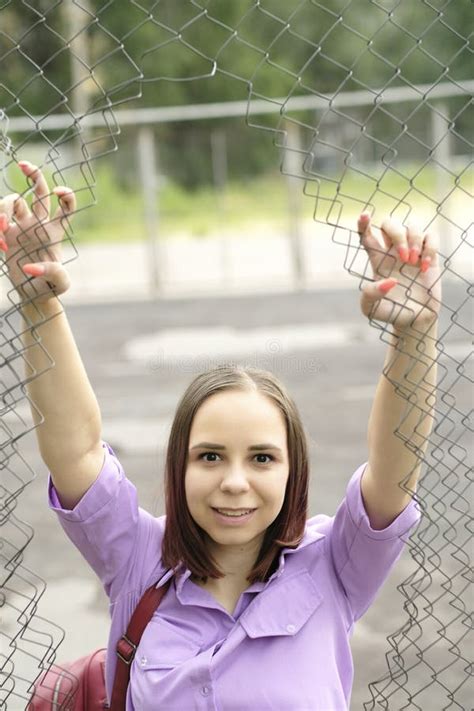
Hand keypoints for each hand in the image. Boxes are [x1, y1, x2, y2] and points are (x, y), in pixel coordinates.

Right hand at [0, 161, 75, 304]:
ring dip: (3, 210)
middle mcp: (39, 224)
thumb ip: (53, 274)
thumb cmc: (49, 288)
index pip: (66, 206)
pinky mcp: (6, 234)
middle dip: (32, 174)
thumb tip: (31, 267)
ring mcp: (21, 226)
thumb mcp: (59, 284)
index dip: (65, 194)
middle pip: (38, 190)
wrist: (31, 295)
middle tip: (23, 164)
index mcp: (55, 231)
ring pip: (12, 201)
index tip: (57, 192)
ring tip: (2, 228)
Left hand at [357, 212, 441, 333]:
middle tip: (402, 258)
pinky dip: (429, 247)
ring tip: (413, 262)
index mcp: (376, 260)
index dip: (364, 223)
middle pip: (390, 223)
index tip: (365, 215)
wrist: (414, 320)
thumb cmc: (390, 313)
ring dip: (413, 240)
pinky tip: (426, 266)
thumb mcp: (371, 309)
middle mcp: (393, 252)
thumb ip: (371, 295)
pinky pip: (431, 236)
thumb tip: (389, 280)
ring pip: (412, 226)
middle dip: (396, 233)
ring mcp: (412, 252)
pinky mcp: (429, 256)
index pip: (367, 235)